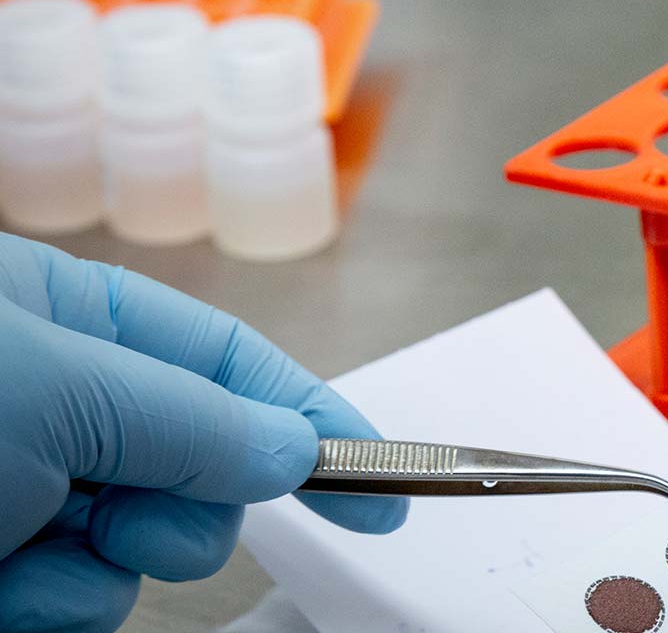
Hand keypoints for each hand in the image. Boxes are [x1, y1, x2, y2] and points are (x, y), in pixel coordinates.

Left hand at [0, 232, 406, 631]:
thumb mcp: (57, 390)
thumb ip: (194, 419)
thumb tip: (295, 449)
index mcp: (61, 315)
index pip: (223, 357)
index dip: (305, 412)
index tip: (380, 477)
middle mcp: (48, 395)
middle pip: (196, 463)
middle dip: (183, 510)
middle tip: (130, 519)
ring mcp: (16, 484)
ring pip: (143, 544)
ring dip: (105, 568)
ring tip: (25, 552)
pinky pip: (75, 597)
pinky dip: (51, 606)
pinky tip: (1, 592)